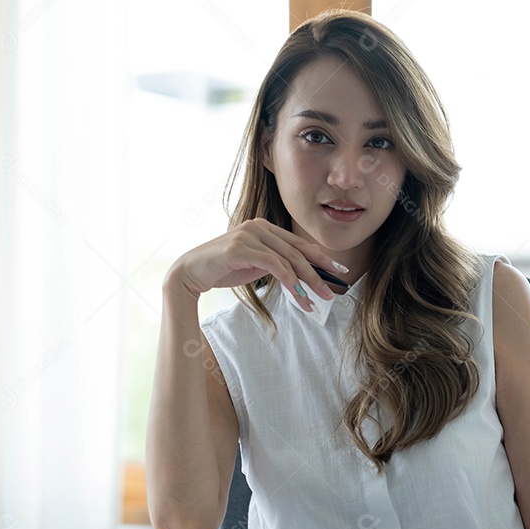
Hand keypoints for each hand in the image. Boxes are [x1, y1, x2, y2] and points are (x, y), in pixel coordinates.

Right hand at [167, 218, 345, 309]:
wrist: (191, 272)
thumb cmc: (224, 269)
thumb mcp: (256, 265)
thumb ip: (277, 263)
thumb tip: (305, 273)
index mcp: (264, 227)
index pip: (299, 244)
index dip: (321, 258)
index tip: (338, 272)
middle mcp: (258, 226)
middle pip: (298, 252)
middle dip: (318, 274)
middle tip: (331, 293)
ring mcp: (249, 235)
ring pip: (289, 259)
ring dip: (305, 283)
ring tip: (315, 301)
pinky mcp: (241, 248)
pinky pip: (274, 265)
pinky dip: (289, 280)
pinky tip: (297, 295)